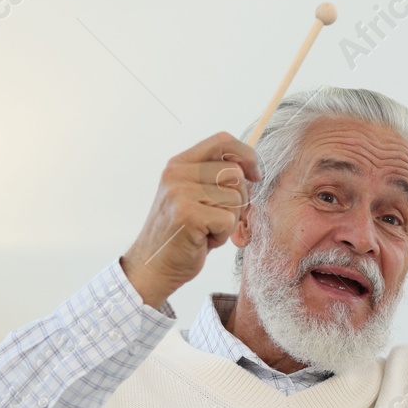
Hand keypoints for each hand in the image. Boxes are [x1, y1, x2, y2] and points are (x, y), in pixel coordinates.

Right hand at [120, 133, 259, 308]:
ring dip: (228, 221)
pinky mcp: (187, 214)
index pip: (223, 141)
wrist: (153, 266)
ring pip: (235, 199)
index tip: (254, 176)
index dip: (247, 156)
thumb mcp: (194, 196)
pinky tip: (203, 240)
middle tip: (217, 218)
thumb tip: (250, 168)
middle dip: (238, 200)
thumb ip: (215, 178)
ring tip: (206, 229)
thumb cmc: (181, 234)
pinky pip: (228, 220)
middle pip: (235, 174)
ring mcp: (180, 193)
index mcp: (179, 164)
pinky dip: (222, 236)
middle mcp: (177, 174)